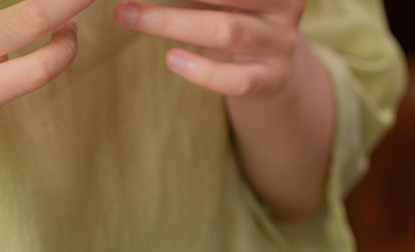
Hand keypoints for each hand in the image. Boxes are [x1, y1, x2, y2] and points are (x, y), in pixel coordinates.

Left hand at [113, 0, 305, 99]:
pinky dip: (202, 72)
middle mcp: (284, 5)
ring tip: (129, 16)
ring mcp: (280, 44)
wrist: (273, 69)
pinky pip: (237, 79)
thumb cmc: (234, 15)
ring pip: (227, 31)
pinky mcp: (272, 80)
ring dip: (172, 23)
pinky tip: (172, 59)